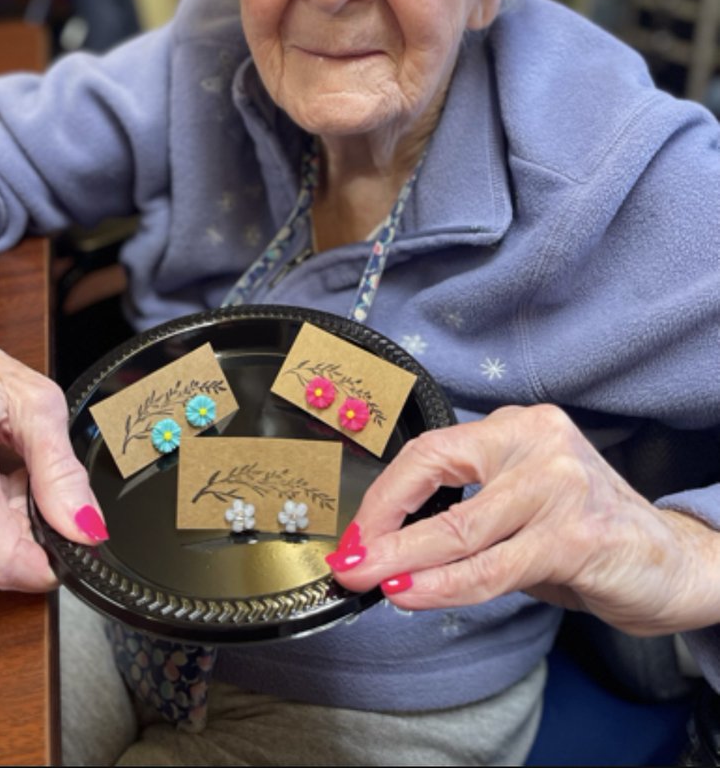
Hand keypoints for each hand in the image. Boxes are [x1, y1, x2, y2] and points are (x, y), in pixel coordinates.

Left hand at [328, 403, 719, 634]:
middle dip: (382, 526)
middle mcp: (536, 442)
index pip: (430, 450)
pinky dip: (445, 585)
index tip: (357, 533)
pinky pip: (492, 566)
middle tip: (350, 562)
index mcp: (518, 426)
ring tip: (372, 582)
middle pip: (435, 476)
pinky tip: (414, 596)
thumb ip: (465, 517)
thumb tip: (391, 547)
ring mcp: (557, 485)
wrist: (671, 563)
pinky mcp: (574, 535)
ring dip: (404, 561)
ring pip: (459, 528)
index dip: (384, 495)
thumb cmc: (587, 534)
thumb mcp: (520, 509)